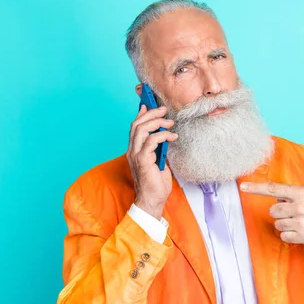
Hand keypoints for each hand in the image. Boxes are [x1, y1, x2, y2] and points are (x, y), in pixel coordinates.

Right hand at [127, 103, 178, 219]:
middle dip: (151, 113)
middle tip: (164, 110)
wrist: (153, 200)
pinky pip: (151, 141)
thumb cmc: (156, 183)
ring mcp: (136, 155)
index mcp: (135, 149)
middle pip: (137, 124)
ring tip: (170, 123)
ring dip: (157, 122)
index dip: (141, 113)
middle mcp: (132, 150)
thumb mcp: (159, 160)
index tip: (149, 104)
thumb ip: (159, 147)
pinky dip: (162, 135)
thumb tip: (165, 135)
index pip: (135, 126)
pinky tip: (172, 137)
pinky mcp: (142, 160)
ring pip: (141, 129)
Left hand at [240, 181, 303, 244]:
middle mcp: (300, 207)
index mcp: (300, 193)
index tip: (242, 187)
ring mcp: (301, 223)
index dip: (256, 188)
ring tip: (299, 220)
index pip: (273, 189)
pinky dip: (289, 234)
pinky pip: (284, 236)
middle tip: (292, 211)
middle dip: (279, 211)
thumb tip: (273, 199)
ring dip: (284, 222)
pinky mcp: (303, 236)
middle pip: (273, 210)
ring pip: (278, 224)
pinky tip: (300, 229)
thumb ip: (290, 194)